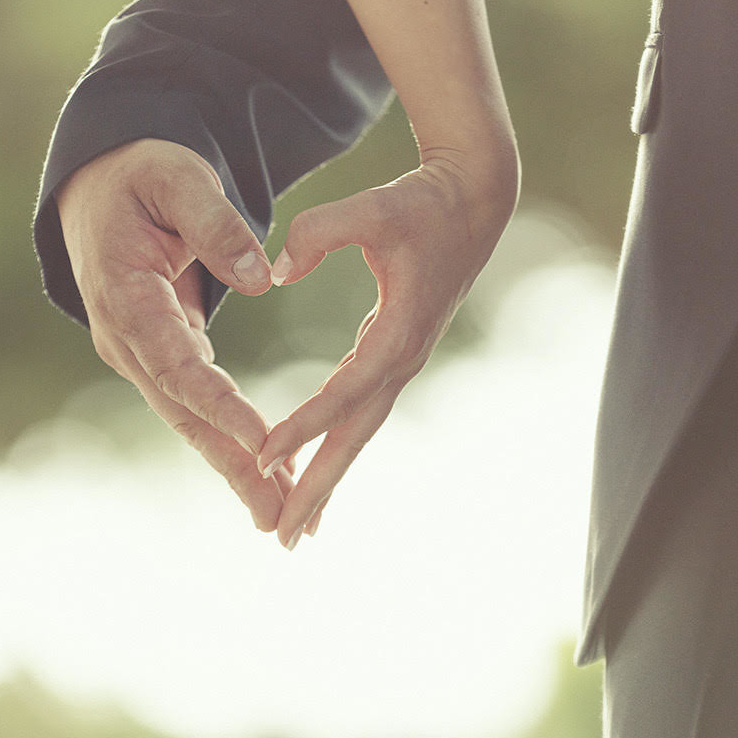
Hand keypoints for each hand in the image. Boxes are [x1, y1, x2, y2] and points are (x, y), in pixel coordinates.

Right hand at [56, 137, 294, 530]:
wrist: (101, 186)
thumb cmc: (143, 175)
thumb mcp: (178, 179)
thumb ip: (215, 223)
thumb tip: (260, 278)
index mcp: (126, 296)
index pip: (176, 362)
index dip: (220, 405)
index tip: (264, 441)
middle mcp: (126, 339)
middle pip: (184, 413)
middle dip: (233, 465)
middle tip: (277, 513)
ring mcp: (139, 354)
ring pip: (191, 421)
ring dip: (235, 468)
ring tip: (279, 514)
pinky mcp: (159, 357)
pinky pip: (197, 407)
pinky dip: (231, 441)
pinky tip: (268, 474)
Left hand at [255, 148, 519, 547]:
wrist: (473, 200)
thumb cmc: (422, 202)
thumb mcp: (371, 208)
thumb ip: (319, 232)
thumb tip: (276, 269)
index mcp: (399, 331)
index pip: (343, 392)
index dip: (304, 426)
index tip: (263, 458)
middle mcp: (402, 358)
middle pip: (355, 436)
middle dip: (319, 488)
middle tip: (283, 536)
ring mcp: (401, 361)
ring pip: (359, 432)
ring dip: (328, 480)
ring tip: (298, 528)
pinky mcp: (394, 355)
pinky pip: (360, 412)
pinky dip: (335, 446)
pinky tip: (314, 471)